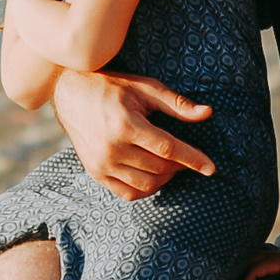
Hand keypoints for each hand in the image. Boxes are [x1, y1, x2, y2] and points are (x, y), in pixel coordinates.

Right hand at [50, 71, 213, 202]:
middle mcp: (111, 148)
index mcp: (125, 124)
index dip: (193, 159)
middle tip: (188, 157)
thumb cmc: (111, 86)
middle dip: (181, 166)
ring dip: (166, 179)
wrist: (68, 93)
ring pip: (147, 185)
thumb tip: (207, 113)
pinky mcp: (95, 173)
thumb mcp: (144, 88)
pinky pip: (128, 193)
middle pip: (159, 168)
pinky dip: (147, 189)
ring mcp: (101, 163)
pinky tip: (154, 176)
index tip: (211, 167)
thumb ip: (176, 104)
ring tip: (172, 165)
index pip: (168, 149)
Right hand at [242, 244, 279, 279]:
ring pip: (252, 253)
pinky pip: (258, 252)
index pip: (253, 270)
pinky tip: (249, 265)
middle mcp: (271, 253)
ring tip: (240, 276)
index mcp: (274, 261)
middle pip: (248, 258)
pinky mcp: (274, 251)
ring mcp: (272, 251)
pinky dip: (251, 258)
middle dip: (240, 271)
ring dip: (244, 263)